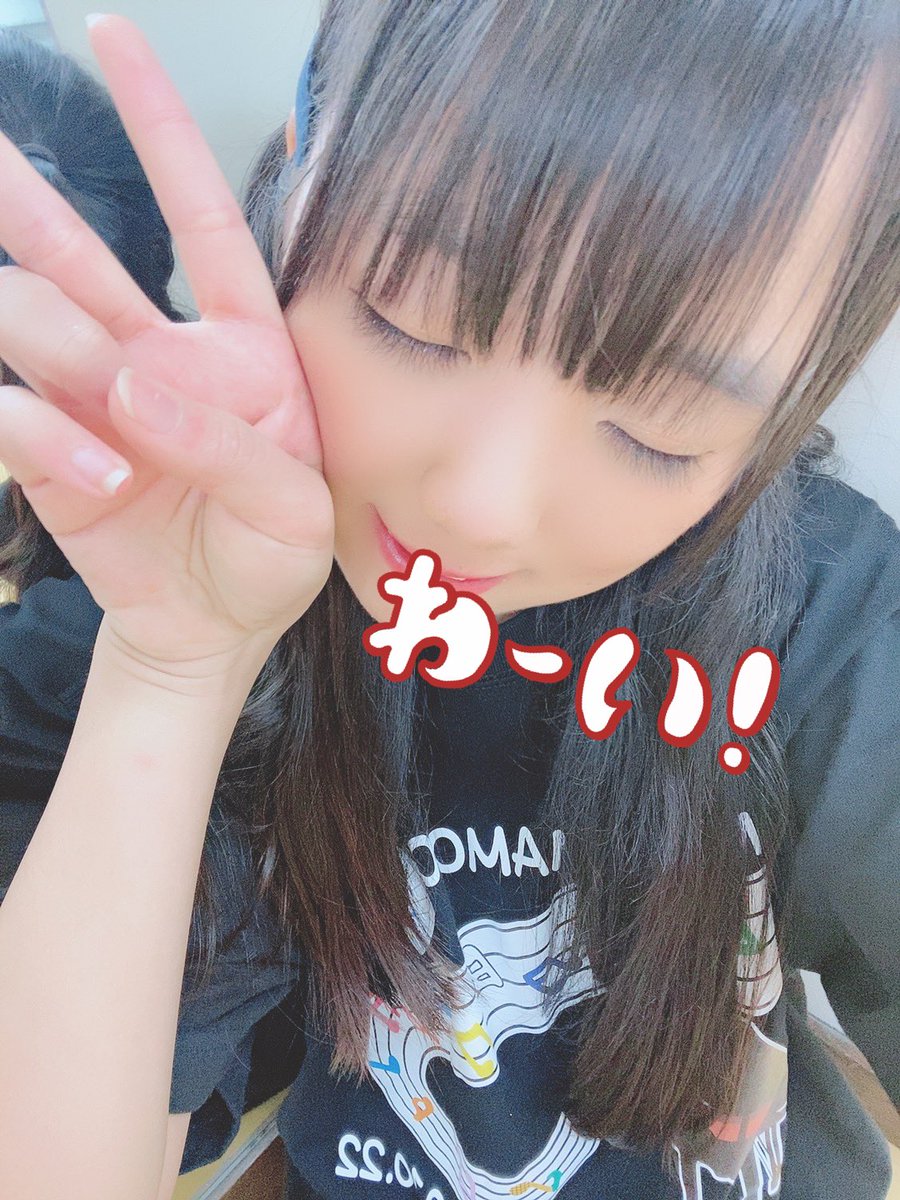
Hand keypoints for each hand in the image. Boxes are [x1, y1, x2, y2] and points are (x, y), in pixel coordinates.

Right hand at [0, 15, 333, 668]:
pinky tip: (93, 475)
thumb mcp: (291, 509)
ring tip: (105, 409)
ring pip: (27, 311)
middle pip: (76, 247)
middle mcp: (155, 353)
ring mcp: (91, 396)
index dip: (161, 127)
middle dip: (23, 195)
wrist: (212, 630)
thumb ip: (230, 444)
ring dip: (47, 337)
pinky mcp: (46, 448)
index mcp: (239, 347)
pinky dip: (38, 433)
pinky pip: (7, 407)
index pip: (200, 217)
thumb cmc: (266, 557)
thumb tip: (129, 383)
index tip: (114, 35)